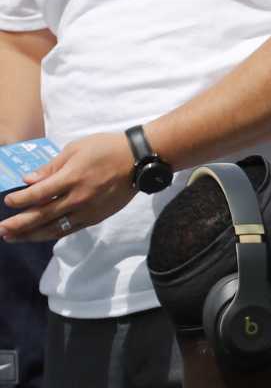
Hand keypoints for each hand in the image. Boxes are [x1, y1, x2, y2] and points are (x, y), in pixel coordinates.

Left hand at [0, 131, 137, 241]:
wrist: (139, 161)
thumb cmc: (105, 149)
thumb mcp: (74, 150)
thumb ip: (51, 167)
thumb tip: (28, 180)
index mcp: (71, 178)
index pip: (38, 194)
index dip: (20, 200)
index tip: (8, 202)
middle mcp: (78, 199)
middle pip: (43, 216)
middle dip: (19, 224)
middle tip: (2, 230)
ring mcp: (88, 211)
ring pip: (56, 228)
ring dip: (32, 235)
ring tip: (14, 238)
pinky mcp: (97, 217)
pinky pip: (71, 229)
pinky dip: (53, 233)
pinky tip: (40, 235)